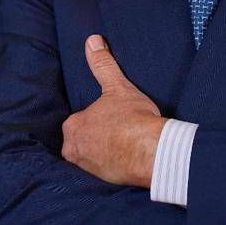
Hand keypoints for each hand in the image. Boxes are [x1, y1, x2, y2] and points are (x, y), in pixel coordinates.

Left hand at [60, 34, 165, 186]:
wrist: (152, 152)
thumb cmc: (133, 118)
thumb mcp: (117, 86)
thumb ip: (102, 64)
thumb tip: (92, 40)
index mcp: (72, 127)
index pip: (79, 122)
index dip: (97, 119)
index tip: (112, 120)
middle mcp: (74, 150)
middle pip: (83, 141)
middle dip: (98, 139)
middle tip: (119, 134)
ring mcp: (88, 169)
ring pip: (92, 158)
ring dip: (104, 154)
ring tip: (123, 147)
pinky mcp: (103, 183)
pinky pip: (104, 173)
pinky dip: (112, 169)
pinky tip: (125, 162)